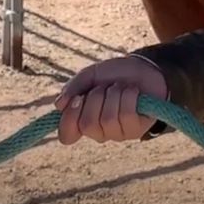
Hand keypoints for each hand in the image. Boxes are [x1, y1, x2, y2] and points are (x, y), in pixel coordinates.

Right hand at [53, 56, 168, 144]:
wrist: (144, 68)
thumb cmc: (115, 74)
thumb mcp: (91, 75)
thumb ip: (74, 87)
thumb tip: (59, 105)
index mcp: (83, 120)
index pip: (67, 135)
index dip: (69, 119)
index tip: (77, 98)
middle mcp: (99, 132)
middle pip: (88, 124)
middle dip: (96, 97)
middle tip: (105, 87)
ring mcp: (118, 133)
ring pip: (108, 119)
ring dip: (114, 94)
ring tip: (121, 88)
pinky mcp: (137, 130)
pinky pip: (126, 115)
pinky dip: (129, 96)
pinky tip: (133, 92)